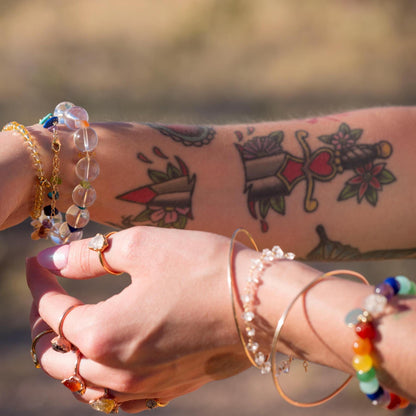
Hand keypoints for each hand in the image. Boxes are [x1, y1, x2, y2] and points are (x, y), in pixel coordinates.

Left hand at [27, 227, 249, 412]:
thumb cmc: (203, 268)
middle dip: (43, 324)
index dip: (40, 282)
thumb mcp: (142, 246)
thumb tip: (54, 258)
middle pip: (57, 357)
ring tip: (70, 328)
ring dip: (67, 356)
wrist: (261, 302)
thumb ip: (90, 255)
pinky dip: (98, 380)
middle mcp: (118, 370)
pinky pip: (116, 398)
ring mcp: (144, 386)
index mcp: (104, 333)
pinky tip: (106, 362)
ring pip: (82, 384)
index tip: (38, 262)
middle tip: (49, 296)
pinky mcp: (168, 390)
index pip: (52, 311)